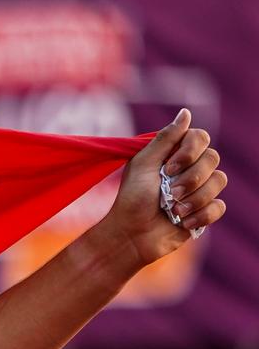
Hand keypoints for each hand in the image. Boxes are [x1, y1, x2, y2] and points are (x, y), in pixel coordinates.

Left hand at [98, 109, 227, 266]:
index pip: (201, 137)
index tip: (168, 168)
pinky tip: (183, 222)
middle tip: (168, 194)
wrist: (130, 236)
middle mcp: (190, 168)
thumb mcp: (144, 164)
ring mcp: (199, 189)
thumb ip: (165, 138)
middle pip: (213, 158)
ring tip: (173, 210)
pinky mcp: (204, 211)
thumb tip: (186, 112)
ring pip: (219, 181)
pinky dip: (201, 215)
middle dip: (190, 178)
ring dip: (194, 198)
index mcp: (175, 154)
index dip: (190, 152)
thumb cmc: (132, 199)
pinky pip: (219, 207)